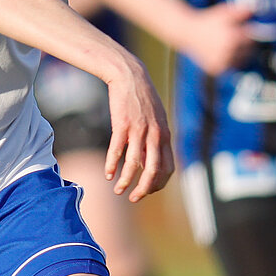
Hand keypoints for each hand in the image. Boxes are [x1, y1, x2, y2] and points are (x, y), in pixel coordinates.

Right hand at [102, 53, 174, 201]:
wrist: (130, 76)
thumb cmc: (142, 99)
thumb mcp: (156, 120)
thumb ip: (155, 140)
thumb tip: (150, 162)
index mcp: (165, 135)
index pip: (167, 168)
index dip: (158, 184)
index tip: (148, 190)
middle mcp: (155, 135)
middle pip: (153, 171)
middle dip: (144, 189)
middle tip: (134, 199)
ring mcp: (139, 130)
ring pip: (134, 164)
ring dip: (126, 181)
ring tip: (118, 190)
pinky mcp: (122, 125)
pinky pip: (117, 151)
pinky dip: (112, 165)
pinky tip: (107, 174)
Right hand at [184, 3, 255, 74]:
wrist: (188, 32)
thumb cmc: (208, 21)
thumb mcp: (225, 12)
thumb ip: (242, 11)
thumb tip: (255, 10)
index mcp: (234, 39)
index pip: (252, 40)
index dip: (250, 36)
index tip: (246, 32)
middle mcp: (228, 52)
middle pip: (249, 53)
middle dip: (246, 46)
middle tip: (236, 40)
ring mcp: (222, 62)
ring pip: (241, 62)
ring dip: (240, 56)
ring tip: (229, 46)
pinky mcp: (216, 69)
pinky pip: (230, 68)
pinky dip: (229, 63)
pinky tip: (223, 54)